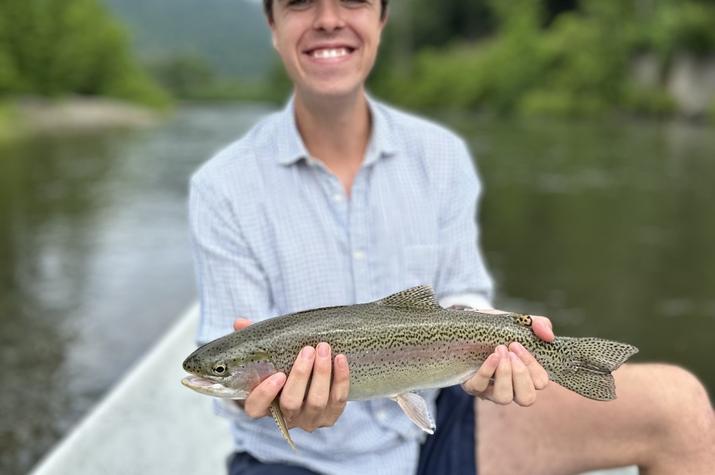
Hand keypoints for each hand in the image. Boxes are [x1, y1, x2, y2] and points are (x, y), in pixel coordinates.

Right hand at [232, 318, 350, 431]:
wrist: (310, 382)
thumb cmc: (282, 366)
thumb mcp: (267, 355)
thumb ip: (252, 340)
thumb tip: (240, 323)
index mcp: (264, 406)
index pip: (256, 408)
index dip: (265, 394)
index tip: (277, 374)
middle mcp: (286, 417)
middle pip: (291, 403)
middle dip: (301, 375)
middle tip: (308, 349)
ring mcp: (308, 420)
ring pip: (317, 402)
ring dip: (322, 374)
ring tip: (324, 348)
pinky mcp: (330, 417)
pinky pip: (338, 401)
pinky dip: (341, 380)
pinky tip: (340, 359)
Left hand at [461, 310, 552, 405]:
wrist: (470, 325)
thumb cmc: (500, 328)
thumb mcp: (521, 322)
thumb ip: (540, 324)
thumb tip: (549, 336)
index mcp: (526, 375)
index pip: (540, 382)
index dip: (533, 366)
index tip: (518, 345)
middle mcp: (511, 388)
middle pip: (526, 398)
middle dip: (521, 374)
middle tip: (511, 351)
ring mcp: (491, 390)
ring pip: (504, 398)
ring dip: (505, 374)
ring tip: (499, 350)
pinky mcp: (472, 387)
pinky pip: (479, 387)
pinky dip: (487, 371)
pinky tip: (491, 356)